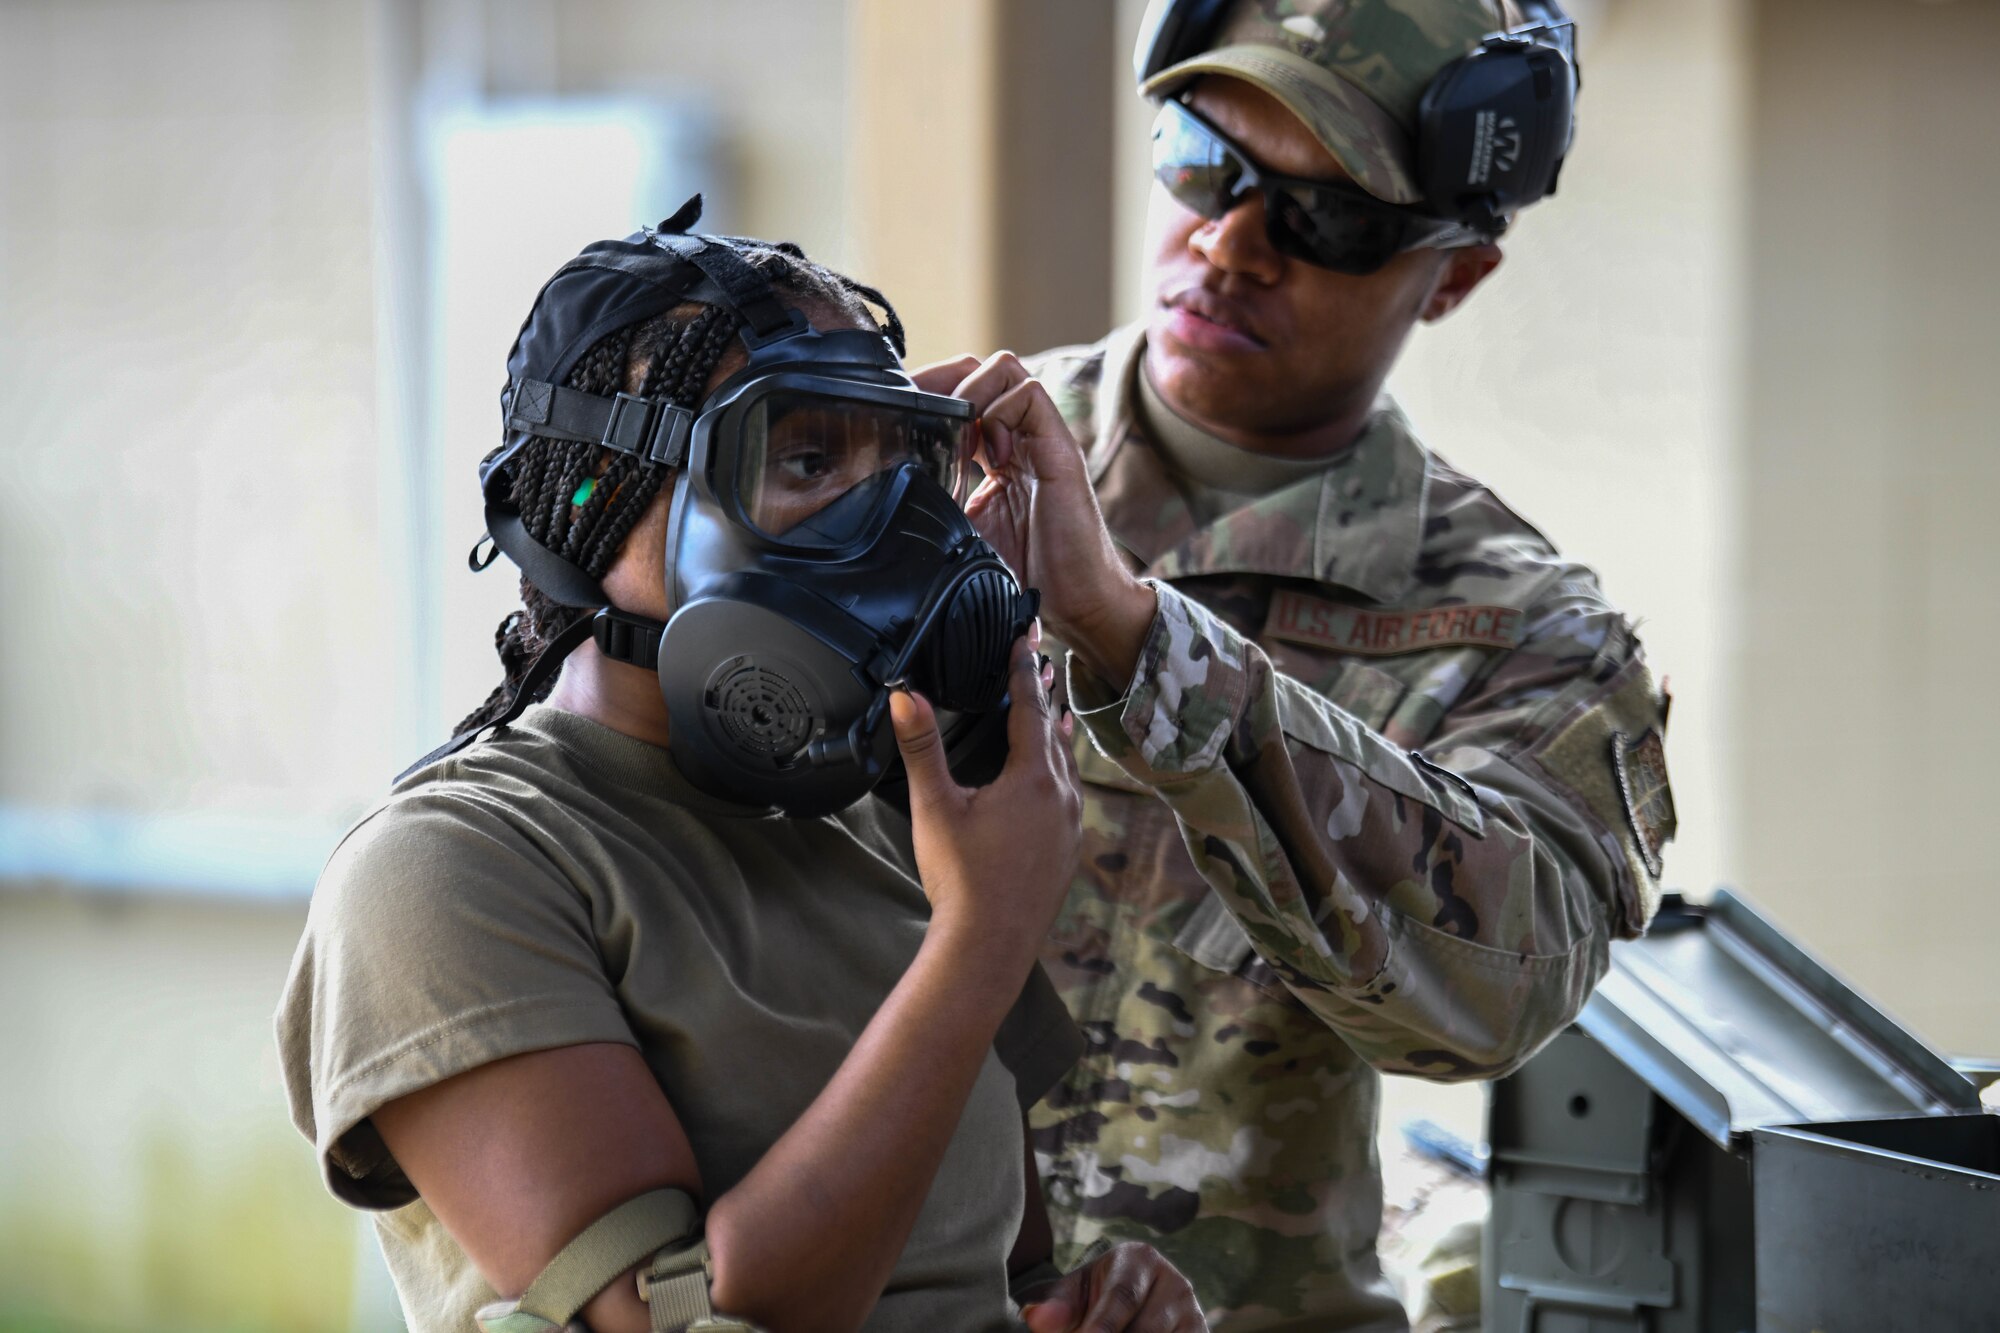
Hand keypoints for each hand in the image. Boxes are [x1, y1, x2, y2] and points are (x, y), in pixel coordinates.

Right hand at [888, 631, 1080, 966]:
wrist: (989, 947)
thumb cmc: (962, 879)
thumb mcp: (935, 807)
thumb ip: (921, 748)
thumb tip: (904, 697)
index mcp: (1033, 777)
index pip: (1031, 706)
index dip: (1025, 668)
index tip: (1026, 636)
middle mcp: (1061, 797)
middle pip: (1055, 731)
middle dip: (1044, 696)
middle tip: (1040, 663)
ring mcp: (1070, 827)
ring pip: (1067, 766)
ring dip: (1057, 734)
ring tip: (1055, 710)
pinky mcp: (1068, 853)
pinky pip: (1070, 798)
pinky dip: (1061, 773)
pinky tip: (1053, 780)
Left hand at [912, 352, 1157, 686]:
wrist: (1076, 604)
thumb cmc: (1027, 574)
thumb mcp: (964, 533)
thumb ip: (938, 502)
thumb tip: (888, 493)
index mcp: (998, 455)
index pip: (963, 397)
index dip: (930, 398)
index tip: (901, 421)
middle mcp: (1020, 439)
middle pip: (980, 372)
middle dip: (942, 384)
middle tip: (922, 420)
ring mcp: (1040, 440)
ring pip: (1004, 370)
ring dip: (971, 393)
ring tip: (960, 437)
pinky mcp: (1059, 449)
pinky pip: (1029, 394)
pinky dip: (999, 413)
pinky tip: (991, 455)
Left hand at [1021, 1242, 1205, 1332]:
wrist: (1129, 1299)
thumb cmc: (1095, 1296)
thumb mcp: (1073, 1293)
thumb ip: (1055, 1306)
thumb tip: (1035, 1319)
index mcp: (1140, 1259)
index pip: (1123, 1296)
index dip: (1103, 1325)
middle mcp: (1175, 1283)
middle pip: (1144, 1330)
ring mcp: (1193, 1313)